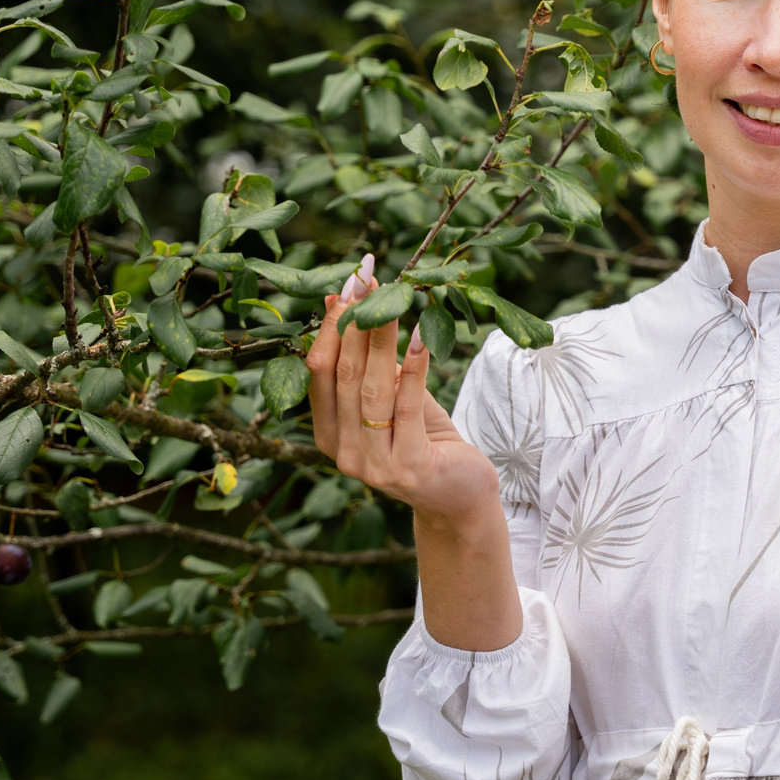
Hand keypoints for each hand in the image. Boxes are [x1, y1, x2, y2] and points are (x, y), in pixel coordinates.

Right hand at [308, 255, 501, 539]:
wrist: (460, 498)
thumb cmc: (426, 440)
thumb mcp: (392, 400)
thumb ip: (369, 364)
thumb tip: (347, 303)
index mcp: (329, 435)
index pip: (319, 372)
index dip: (331, 328)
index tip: (346, 287)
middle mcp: (344, 453)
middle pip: (343, 375)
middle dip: (355, 323)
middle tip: (367, 280)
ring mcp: (375, 464)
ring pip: (372, 388)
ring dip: (381, 338)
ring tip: (392, 299)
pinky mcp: (412, 466)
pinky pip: (409, 406)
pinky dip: (414, 368)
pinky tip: (421, 336)